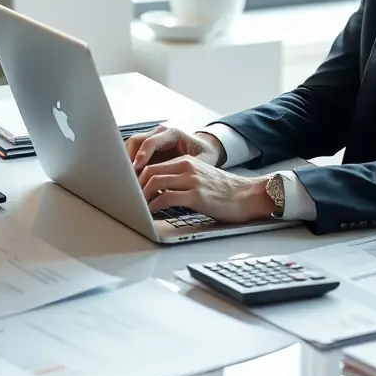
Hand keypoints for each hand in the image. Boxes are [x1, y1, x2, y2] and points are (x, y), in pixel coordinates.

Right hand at [125, 126, 225, 169]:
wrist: (205, 147)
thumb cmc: (205, 153)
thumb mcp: (202, 160)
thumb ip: (188, 168)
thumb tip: (175, 180)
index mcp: (173, 133)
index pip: (151, 141)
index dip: (142, 154)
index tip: (137, 167)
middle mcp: (160, 133)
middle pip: (136, 141)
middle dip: (129, 158)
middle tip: (129, 176)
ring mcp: (152, 139)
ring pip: (131, 146)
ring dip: (127, 162)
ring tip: (130, 179)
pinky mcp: (148, 148)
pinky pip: (134, 153)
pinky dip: (130, 164)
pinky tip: (133, 178)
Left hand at [136, 156, 272, 222]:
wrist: (248, 196)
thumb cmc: (224, 191)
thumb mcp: (200, 178)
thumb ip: (180, 179)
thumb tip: (155, 190)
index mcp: (187, 161)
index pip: (152, 164)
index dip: (137, 177)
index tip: (129, 189)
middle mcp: (187, 167)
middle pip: (149, 171)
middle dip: (134, 186)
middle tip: (128, 199)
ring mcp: (191, 180)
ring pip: (154, 182)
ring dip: (141, 196)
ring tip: (137, 207)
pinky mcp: (196, 195)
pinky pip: (166, 198)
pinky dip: (154, 206)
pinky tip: (151, 213)